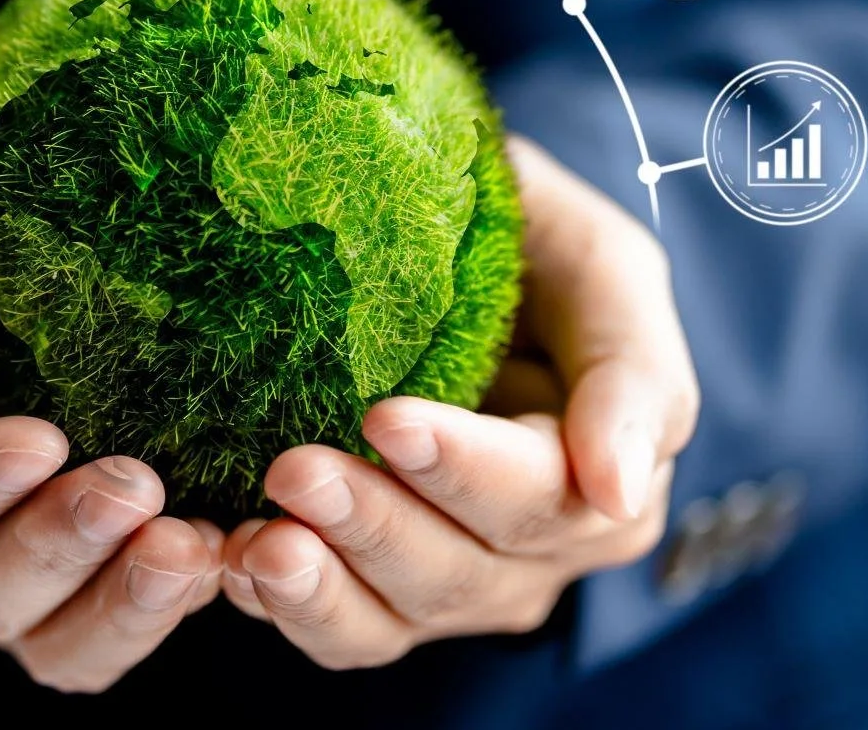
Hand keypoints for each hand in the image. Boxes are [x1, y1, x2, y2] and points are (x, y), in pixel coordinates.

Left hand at [220, 134, 697, 668]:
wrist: (449, 238)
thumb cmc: (535, 241)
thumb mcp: (601, 267)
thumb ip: (631, 370)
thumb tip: (619, 487)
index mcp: (611, 480)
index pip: (542, 497)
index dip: (464, 468)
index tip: (387, 418)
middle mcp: (538, 552)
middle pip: (462, 571)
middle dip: (375, 523)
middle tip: (294, 468)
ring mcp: (455, 579)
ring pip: (396, 616)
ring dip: (323, 585)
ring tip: (257, 544)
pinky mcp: (377, 590)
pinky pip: (340, 629)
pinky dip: (287, 607)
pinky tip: (236, 562)